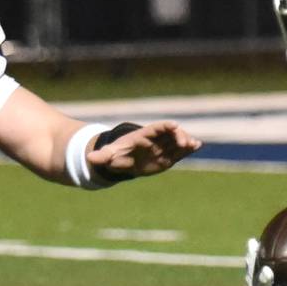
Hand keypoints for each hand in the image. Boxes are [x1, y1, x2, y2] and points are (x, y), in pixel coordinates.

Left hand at [86, 120, 200, 178]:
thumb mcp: (109, 155)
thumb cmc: (117, 155)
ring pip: (176, 142)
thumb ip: (101, 157)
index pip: (155, 129)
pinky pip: (179, 151)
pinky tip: (197, 146)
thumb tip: (89, 158)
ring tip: (195, 145)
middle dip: (178, 136)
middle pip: (169, 134)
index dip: (165, 127)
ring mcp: (162, 146)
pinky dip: (187, 149)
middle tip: (185, 142)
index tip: (173, 125)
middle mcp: (155, 139)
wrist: (124, 159)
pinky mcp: (167, 155)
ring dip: (186, 142)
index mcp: (143, 136)